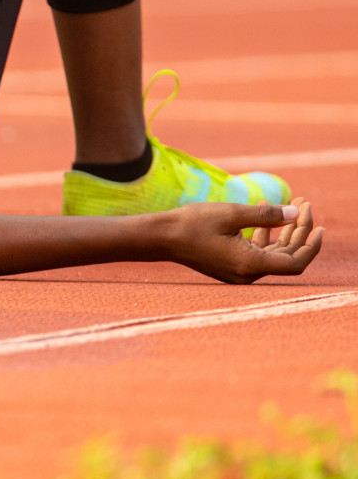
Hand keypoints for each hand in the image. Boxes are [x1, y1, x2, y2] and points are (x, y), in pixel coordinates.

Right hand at [165, 200, 322, 283]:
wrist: (160, 237)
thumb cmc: (192, 224)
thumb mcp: (231, 213)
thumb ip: (267, 215)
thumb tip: (295, 213)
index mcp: (250, 264)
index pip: (296, 262)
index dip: (312, 245)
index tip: (318, 224)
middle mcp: (247, 274)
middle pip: (286, 256)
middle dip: (299, 230)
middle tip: (303, 204)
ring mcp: (239, 272)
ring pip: (273, 254)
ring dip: (284, 232)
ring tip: (290, 206)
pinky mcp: (231, 266)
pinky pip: (258, 253)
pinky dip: (266, 236)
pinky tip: (265, 216)